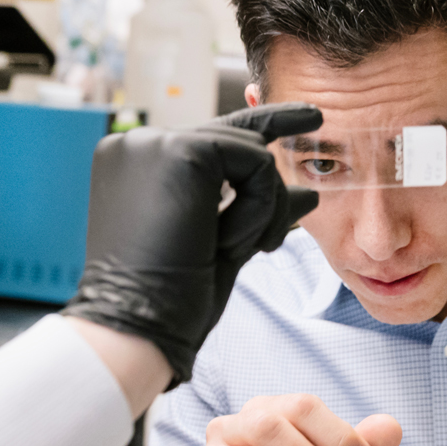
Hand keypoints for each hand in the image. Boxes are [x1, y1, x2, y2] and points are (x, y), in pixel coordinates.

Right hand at [61, 103, 322, 384]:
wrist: (138, 326)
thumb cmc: (171, 298)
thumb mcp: (220, 243)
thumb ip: (255, 209)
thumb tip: (307, 194)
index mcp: (136, 164)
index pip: (212, 139)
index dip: (266, 125)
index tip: (310, 119)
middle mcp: (138, 144)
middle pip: (237, 142)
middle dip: (267, 196)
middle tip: (267, 243)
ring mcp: (156, 142)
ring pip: (252, 153)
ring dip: (260, 211)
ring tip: (232, 251)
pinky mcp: (182, 150)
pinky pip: (257, 164)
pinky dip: (260, 210)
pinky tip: (227, 243)